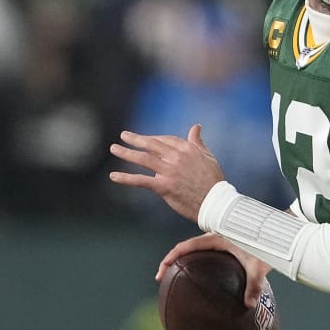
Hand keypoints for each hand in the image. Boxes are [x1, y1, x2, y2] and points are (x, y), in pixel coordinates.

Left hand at [110, 124, 225, 220]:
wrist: (216, 203)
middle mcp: (176, 157)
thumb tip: (196, 126)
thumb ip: (197, 142)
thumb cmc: (214, 181)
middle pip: (151, 145)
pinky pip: (141, 180)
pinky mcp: (164, 186)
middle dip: (135, 139)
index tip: (145, 140)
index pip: (165, 139)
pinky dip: (126, 178)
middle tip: (123, 135)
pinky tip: (113, 176)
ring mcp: (169, 171)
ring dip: (126, 153)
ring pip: (143, 159)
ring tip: (114, 149)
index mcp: (187, 149)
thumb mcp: (208, 157)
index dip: (153, 139)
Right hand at [158, 233, 272, 308]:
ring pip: (195, 248)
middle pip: (186, 247)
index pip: (186, 246)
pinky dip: (197, 260)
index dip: (171, 257)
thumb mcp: (259, 264)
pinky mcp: (226, 244)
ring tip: (175, 275)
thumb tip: (249, 305)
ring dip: (183, 259)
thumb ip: (254, 285)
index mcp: (216, 238)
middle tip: (162, 276)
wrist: (277, 230)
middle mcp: (214, 237)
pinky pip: (206, 251)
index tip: (162, 270)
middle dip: (172, 260)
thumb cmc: (267, 243)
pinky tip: (200, 274)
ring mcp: (219, 239)